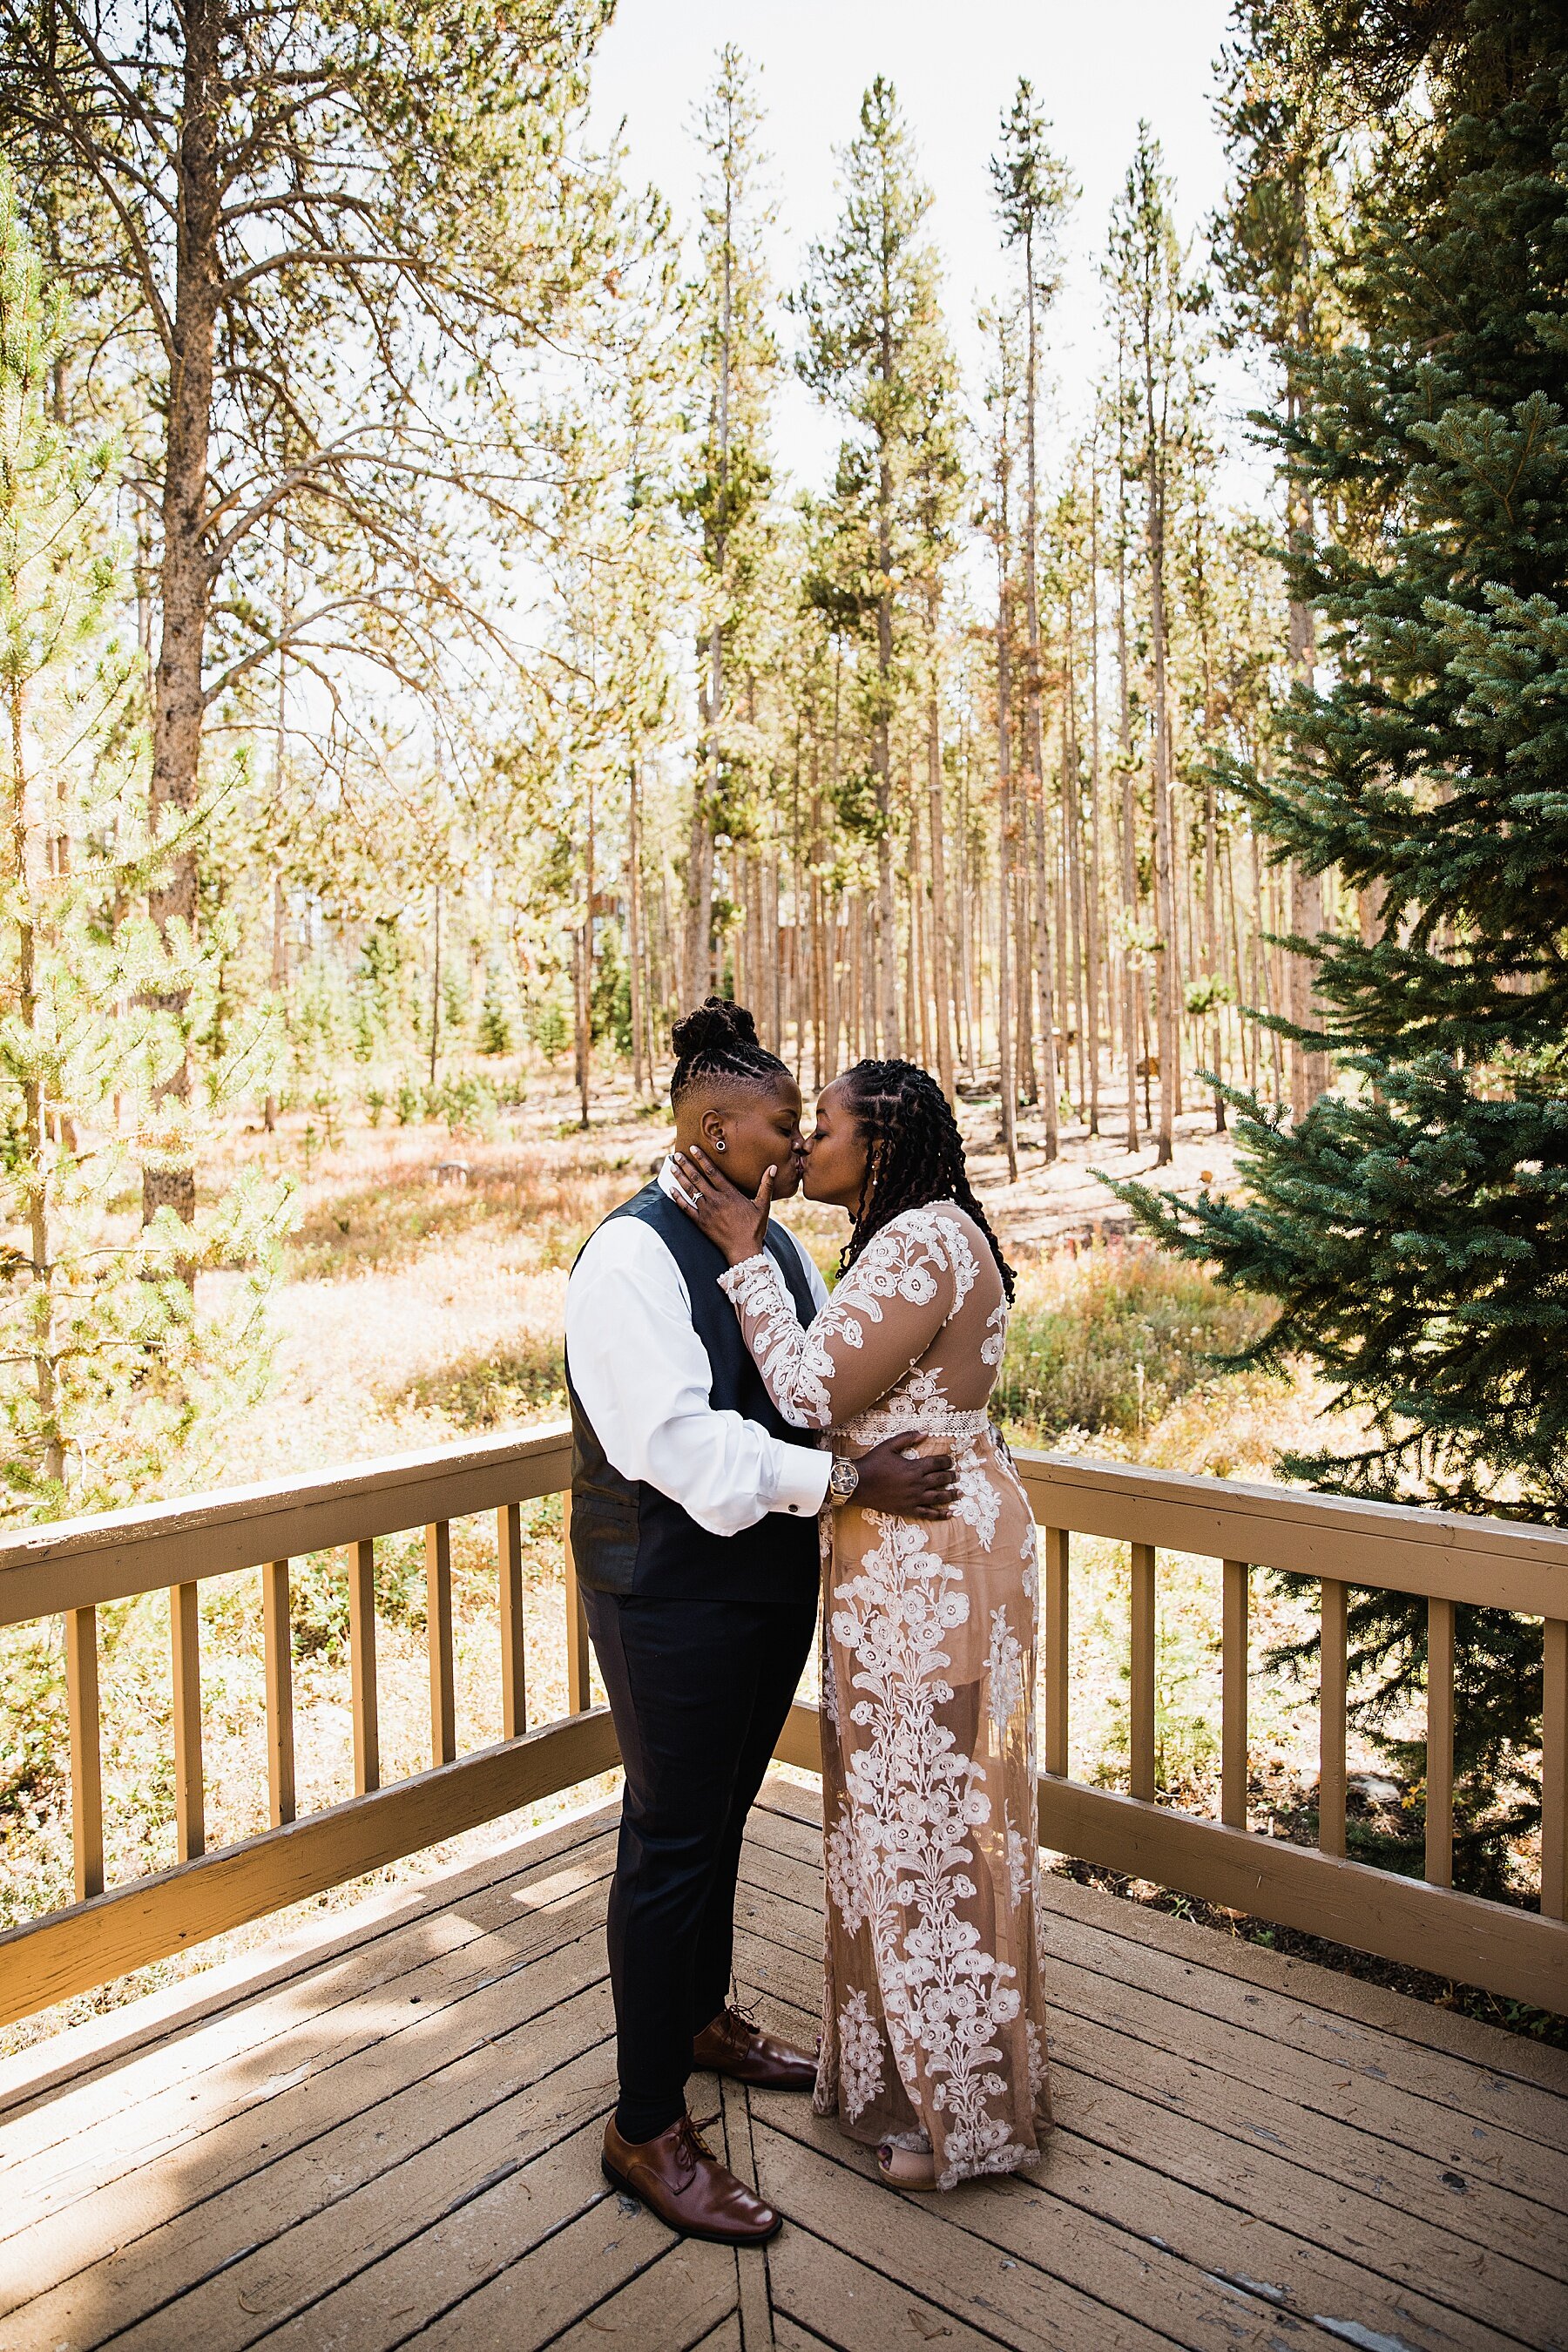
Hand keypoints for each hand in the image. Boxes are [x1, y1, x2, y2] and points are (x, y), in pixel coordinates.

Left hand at [669, 1145, 774, 1266]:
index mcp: (729, 1194)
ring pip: (690, 1190)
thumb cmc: (754, 1228)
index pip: (712, 1172)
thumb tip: (773, 1168)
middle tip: (676, 1154)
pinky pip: (685, 1208)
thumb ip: (766, 1185)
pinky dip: (677, 1198)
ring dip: (680, 1177)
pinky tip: (671, 1189)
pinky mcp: (700, 1222)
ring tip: (672, 1166)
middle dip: (686, 1165)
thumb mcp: (763, 1205)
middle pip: (697, 1178)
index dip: (702, 1159)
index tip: (693, 1148)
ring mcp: (706, 1211)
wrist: (743, 1250)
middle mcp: (715, 1200)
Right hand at [854, 1433, 958, 1520]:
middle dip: (951, 1477)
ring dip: (951, 1495)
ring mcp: (913, 1499)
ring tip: (960, 1493)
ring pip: (938, 1497)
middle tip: (957, 1475)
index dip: (946, 1461)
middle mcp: (917, 1484)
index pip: (937, 1463)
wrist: (858, 1484)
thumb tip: (926, 1432)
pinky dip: (940, 1514)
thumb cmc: (872, 1463)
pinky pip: (928, 1514)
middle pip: (941, 1480)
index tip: (951, 1461)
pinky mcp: (907, 1509)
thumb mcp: (889, 1445)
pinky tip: (950, 1514)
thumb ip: (908, 1437)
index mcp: (914, 1468)